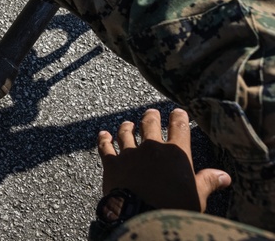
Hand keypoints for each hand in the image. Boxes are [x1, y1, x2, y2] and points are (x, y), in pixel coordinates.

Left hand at [97, 108, 230, 211]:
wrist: (142, 216)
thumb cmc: (175, 208)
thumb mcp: (197, 196)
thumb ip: (208, 182)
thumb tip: (225, 176)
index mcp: (176, 153)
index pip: (179, 127)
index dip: (179, 117)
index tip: (178, 112)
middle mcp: (152, 148)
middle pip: (150, 125)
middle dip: (152, 117)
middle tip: (152, 113)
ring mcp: (130, 153)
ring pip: (127, 133)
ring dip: (127, 127)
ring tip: (128, 123)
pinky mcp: (112, 163)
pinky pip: (105, 147)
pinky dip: (104, 139)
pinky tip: (103, 134)